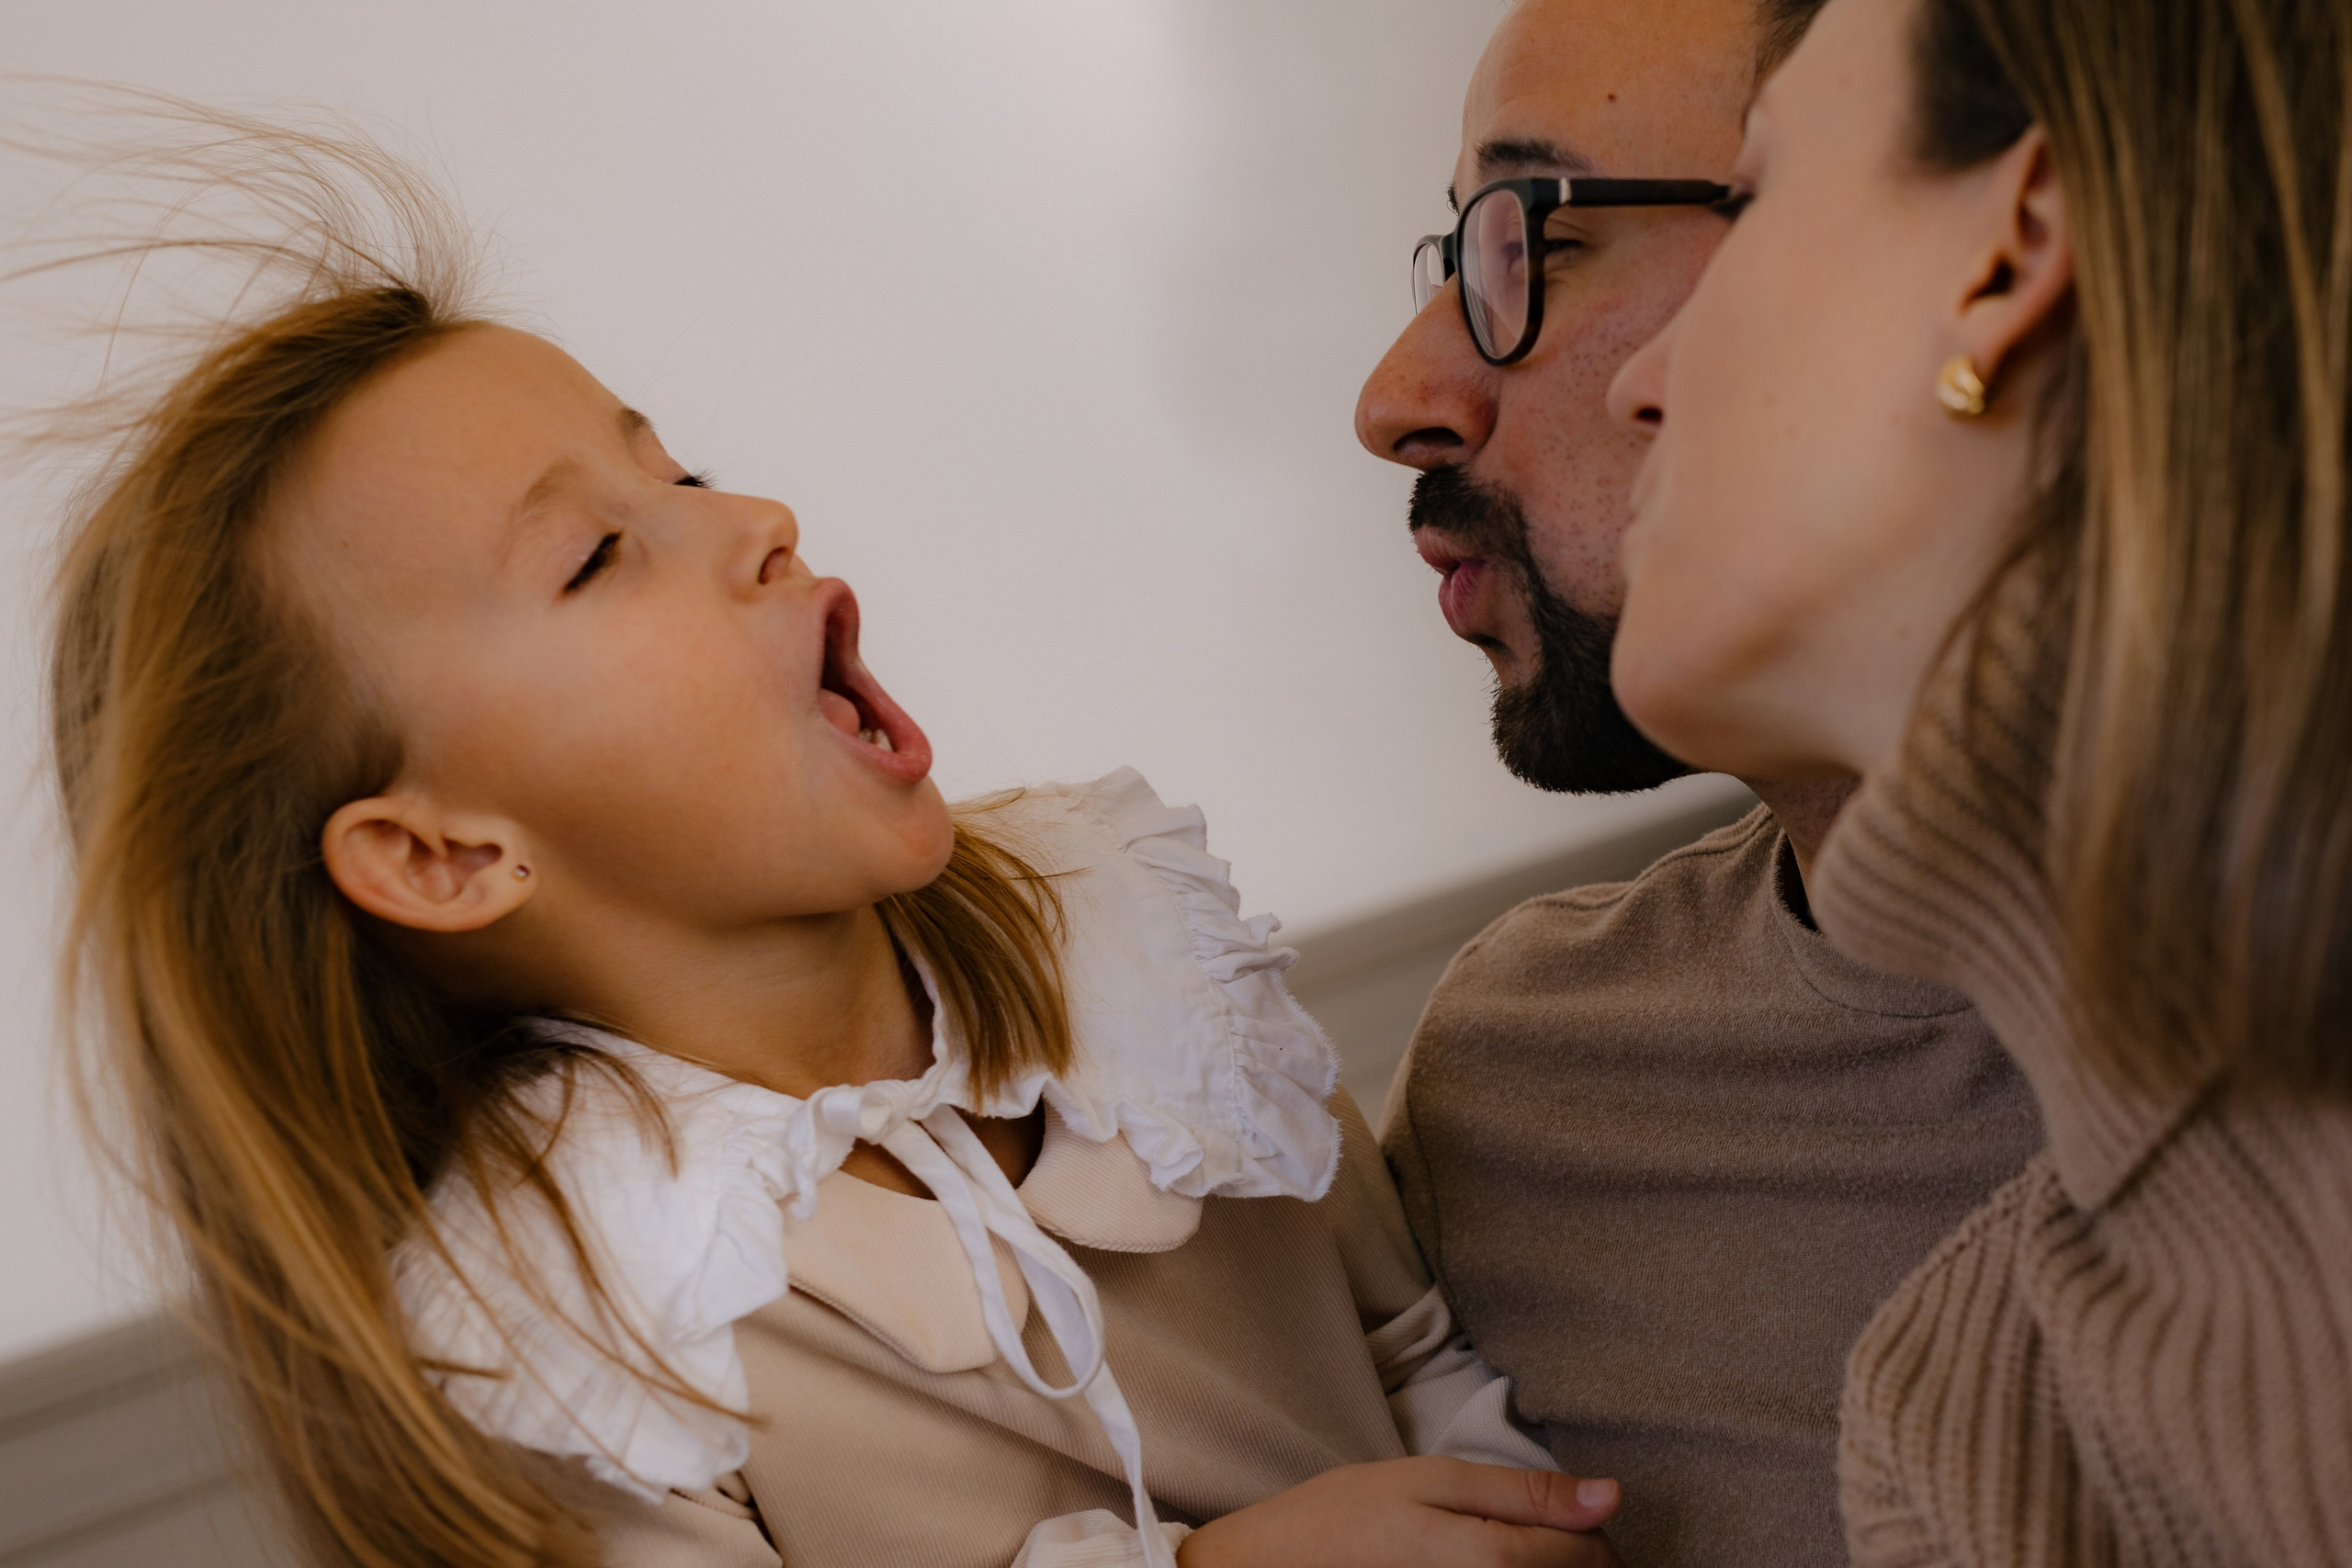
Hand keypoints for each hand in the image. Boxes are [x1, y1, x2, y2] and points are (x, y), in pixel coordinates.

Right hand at [1175, 1457, 1621, 1567]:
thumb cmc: (1345, 1517)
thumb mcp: (1433, 1480)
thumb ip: (1525, 1492)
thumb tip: (1611, 1496)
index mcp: (1495, 1562)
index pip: (1594, 1555)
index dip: (1591, 1526)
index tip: (1561, 1510)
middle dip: (1574, 1557)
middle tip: (1534, 1530)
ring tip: (1509, 1549)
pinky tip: (1484, 1567)